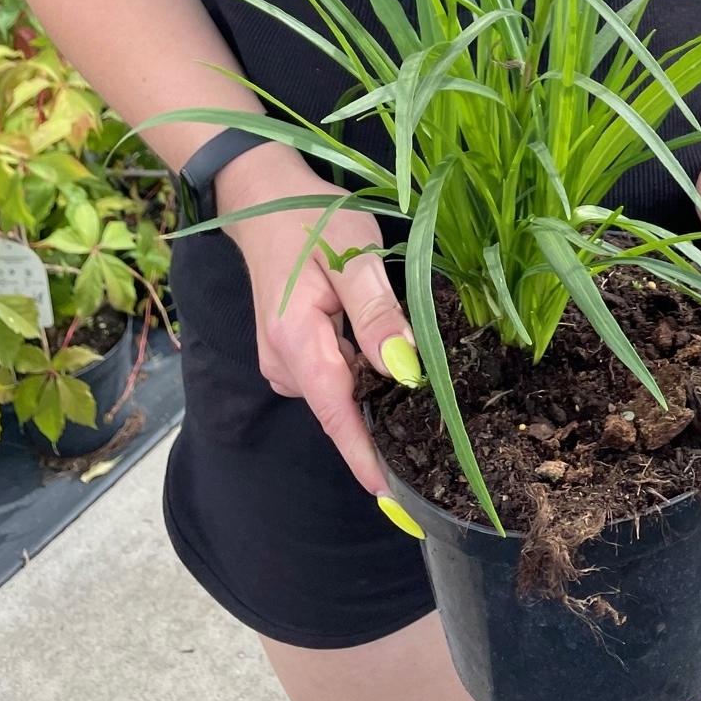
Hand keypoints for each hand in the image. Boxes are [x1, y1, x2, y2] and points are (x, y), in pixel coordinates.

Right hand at [217, 142, 414, 494]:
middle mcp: (284, 364)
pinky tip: (383, 346)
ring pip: (343, 391)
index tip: (396, 502)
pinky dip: (362, 371)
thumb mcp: (353, 253)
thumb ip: (377, 313)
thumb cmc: (310, 221)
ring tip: (412, 356)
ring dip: (376, 386)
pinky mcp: (292, 355)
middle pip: (344, 409)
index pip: (337, 416)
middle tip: (440, 418)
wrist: (260, 199)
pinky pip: (335, 376)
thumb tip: (403, 371)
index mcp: (297, 343)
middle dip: (387, 419)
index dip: (367, 459)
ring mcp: (285, 362)